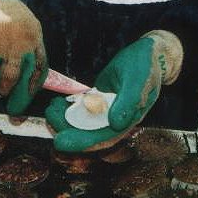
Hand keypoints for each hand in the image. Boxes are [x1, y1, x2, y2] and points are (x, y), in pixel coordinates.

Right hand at [0, 0, 46, 114]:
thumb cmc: (9, 15)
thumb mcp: (30, 27)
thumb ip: (32, 54)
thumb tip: (27, 91)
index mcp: (32, 38)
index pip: (34, 75)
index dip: (25, 96)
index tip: (17, 110)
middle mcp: (12, 41)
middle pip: (8, 81)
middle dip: (3, 89)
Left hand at [46, 30, 182, 151]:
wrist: (148, 55)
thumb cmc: (145, 66)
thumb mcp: (139, 80)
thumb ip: (128, 101)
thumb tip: (116, 123)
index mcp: (127, 120)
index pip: (103, 138)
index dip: (81, 142)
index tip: (60, 142)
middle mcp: (116, 119)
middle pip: (88, 133)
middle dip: (66, 128)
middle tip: (49, 116)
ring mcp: (107, 110)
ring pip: (83, 122)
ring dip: (65, 119)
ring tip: (51, 108)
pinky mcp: (100, 100)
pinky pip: (82, 109)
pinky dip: (69, 108)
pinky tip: (58, 102)